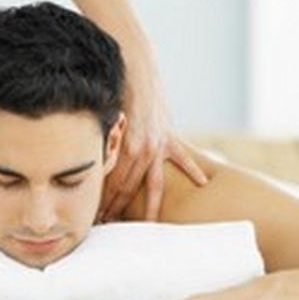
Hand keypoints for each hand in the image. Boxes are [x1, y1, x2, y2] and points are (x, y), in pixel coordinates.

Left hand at [101, 76, 206, 221]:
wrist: (135, 71)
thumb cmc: (115, 96)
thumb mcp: (106, 124)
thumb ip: (106, 148)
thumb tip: (95, 170)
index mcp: (125, 149)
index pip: (113, 184)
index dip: (105, 202)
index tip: (97, 218)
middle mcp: (143, 150)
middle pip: (129, 188)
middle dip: (117, 209)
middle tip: (109, 226)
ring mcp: (159, 145)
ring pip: (154, 184)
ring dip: (149, 208)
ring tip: (147, 227)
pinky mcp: (170, 136)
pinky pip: (183, 157)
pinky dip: (193, 170)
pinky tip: (202, 183)